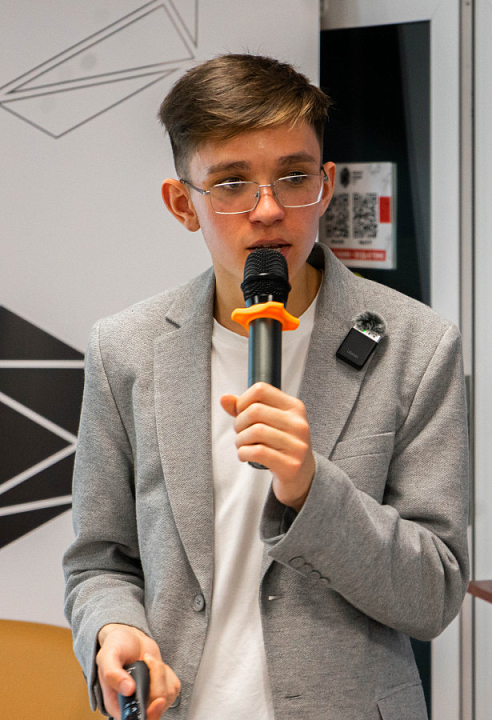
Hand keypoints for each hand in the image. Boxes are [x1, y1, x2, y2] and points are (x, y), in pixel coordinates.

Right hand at [96, 624, 180, 718]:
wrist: (129, 637)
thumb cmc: (116, 647)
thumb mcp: (108, 656)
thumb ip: (113, 674)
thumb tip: (128, 690)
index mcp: (117, 704)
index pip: (135, 719)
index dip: (149, 714)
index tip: (157, 700)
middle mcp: (134, 705)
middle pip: (155, 707)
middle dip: (156, 682)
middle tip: (148, 661)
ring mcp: (150, 699)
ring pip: (166, 696)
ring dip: (160, 672)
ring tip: (147, 660)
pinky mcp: (162, 690)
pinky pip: (174, 688)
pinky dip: (167, 673)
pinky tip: (155, 665)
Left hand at [221, 382, 315, 511]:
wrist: (302, 476)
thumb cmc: (281, 445)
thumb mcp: (268, 422)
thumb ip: (245, 409)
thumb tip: (224, 398)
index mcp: (294, 407)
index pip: (261, 389)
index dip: (243, 400)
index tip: (241, 413)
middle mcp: (299, 423)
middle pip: (255, 411)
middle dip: (239, 423)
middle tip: (240, 433)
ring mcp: (297, 445)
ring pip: (255, 431)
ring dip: (240, 440)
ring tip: (242, 445)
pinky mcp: (291, 465)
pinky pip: (258, 452)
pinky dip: (243, 453)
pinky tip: (245, 455)